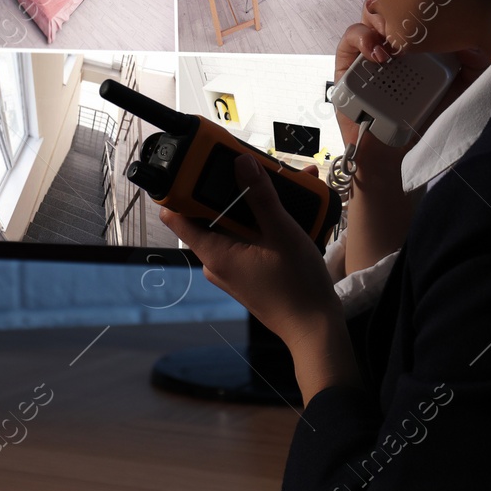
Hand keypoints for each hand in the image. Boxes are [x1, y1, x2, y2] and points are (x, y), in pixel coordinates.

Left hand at [161, 154, 341, 349]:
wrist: (314, 328)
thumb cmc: (297, 285)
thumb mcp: (282, 233)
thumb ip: (261, 197)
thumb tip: (242, 162)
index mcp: (214, 252)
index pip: (175, 215)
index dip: (181, 188)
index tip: (196, 166)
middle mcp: (214, 261)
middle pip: (208, 215)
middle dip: (230, 189)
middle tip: (251, 169)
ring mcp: (229, 268)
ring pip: (232, 226)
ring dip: (252, 205)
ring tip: (280, 185)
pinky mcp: (245, 272)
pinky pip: (245, 240)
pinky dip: (260, 224)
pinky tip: (287, 210)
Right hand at [333, 2, 490, 154]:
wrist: (397, 152)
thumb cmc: (425, 121)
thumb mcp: (458, 92)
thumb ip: (471, 69)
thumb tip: (475, 46)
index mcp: (419, 41)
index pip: (418, 8)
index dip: (427, 2)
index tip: (442, 11)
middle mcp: (394, 41)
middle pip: (393, 3)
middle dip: (403, 3)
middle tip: (417, 22)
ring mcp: (369, 51)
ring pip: (370, 13)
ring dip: (383, 16)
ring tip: (396, 38)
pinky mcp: (348, 64)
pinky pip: (350, 38)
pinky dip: (364, 38)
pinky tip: (379, 54)